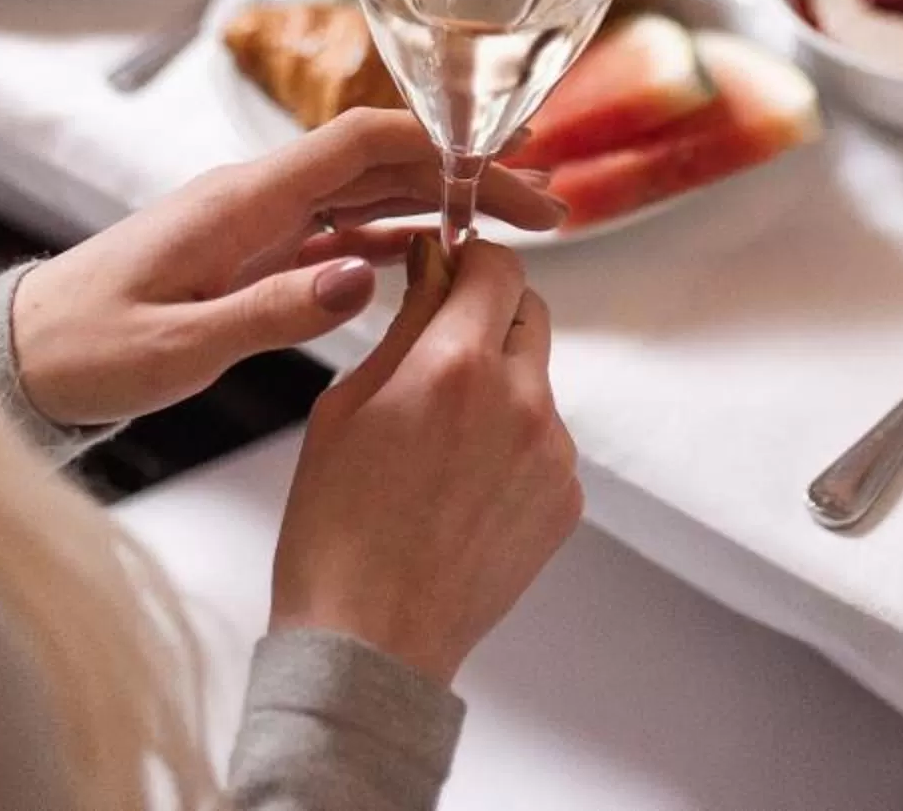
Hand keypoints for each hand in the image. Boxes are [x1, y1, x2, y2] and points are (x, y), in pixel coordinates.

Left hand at [10, 109, 564, 426]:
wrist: (25, 360)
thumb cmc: (87, 350)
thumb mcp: (177, 345)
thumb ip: (270, 311)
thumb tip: (364, 275)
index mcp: (242, 199)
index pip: (360, 141)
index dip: (441, 142)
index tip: (509, 158)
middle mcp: (258, 195)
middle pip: (383, 160)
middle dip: (468, 173)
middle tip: (547, 202)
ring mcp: (259, 222)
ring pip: (371, 192)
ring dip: (444, 203)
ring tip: (519, 225)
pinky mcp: (255, 254)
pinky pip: (343, 230)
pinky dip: (401, 236)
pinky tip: (444, 256)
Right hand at [272, 236, 580, 683]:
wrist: (370, 640)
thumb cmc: (336, 527)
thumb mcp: (346, 405)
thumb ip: (404, 324)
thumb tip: (434, 261)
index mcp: (457, 365)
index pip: (497, 266)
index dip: (470, 262)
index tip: (448, 273)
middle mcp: (521, 399)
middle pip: (528, 311)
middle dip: (488, 313)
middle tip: (439, 350)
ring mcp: (553, 452)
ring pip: (536, 377)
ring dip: (500, 381)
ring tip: (441, 439)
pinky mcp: (567, 497)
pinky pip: (545, 439)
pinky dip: (513, 441)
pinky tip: (461, 485)